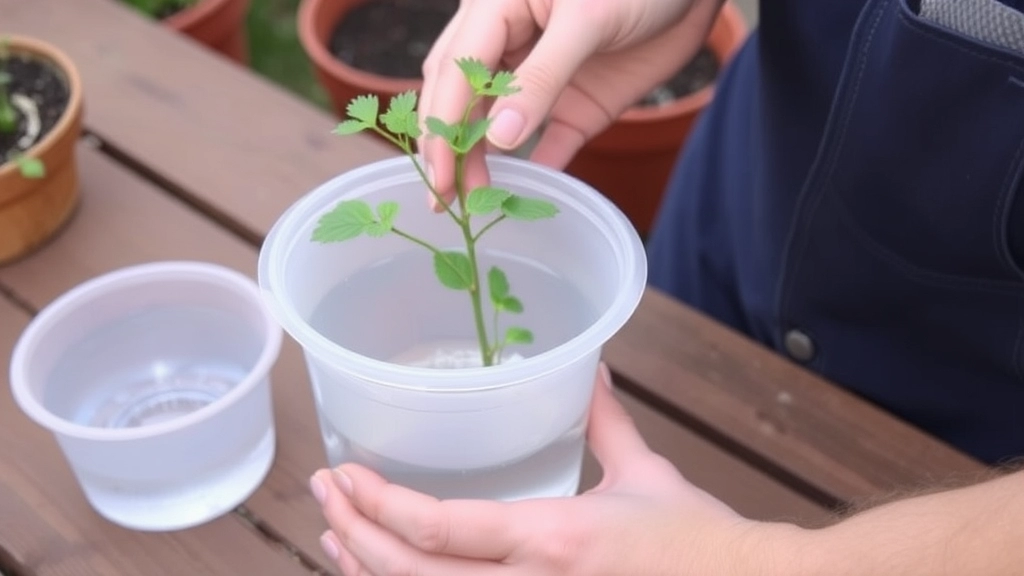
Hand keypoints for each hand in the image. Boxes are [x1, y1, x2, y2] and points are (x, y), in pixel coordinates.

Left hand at [309, 363, 776, 574]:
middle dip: (353, 533)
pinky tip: (388, 572)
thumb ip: (605, 421)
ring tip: (337, 535)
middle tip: (323, 494)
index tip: (341, 474)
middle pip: (410, 574)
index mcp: (551, 540)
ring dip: (368, 569)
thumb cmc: (699, 543)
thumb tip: (590, 371)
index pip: (438, 528)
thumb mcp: (645, 476)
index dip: (377, 504)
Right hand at [419, 0, 726, 208]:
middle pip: (463, 100)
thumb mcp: (585, 21)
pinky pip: (550, 142)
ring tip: (477, 200)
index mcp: (496, 10)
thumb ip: (540, 78)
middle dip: (451, 147)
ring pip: (498, 124)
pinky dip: (537, 165)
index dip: (441, 126)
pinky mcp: (577, 105)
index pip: (454, 74)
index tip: (439, 176)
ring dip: (484, 161)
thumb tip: (497, 137)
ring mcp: (542, 78)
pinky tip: (524, 192)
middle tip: (444, 200)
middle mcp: (510, 45)